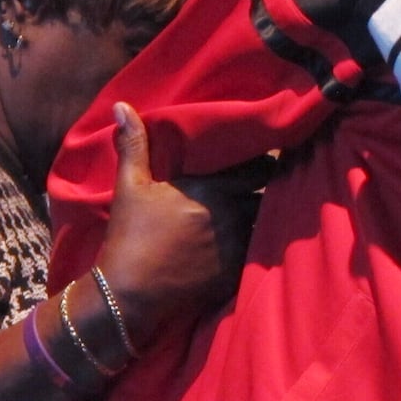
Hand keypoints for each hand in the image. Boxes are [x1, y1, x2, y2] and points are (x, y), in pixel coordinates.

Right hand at [96, 103, 267, 348]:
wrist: (126, 294)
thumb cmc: (129, 236)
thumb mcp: (130, 187)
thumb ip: (134, 145)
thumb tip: (122, 107)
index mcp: (210, 188)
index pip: (259, 167)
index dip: (265, 164)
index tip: (268, 161)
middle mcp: (231, 213)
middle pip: (269, 193)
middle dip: (273, 189)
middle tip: (274, 185)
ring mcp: (237, 243)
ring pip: (271, 222)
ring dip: (272, 217)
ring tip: (278, 212)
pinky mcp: (239, 271)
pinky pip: (265, 252)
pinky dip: (265, 246)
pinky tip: (267, 243)